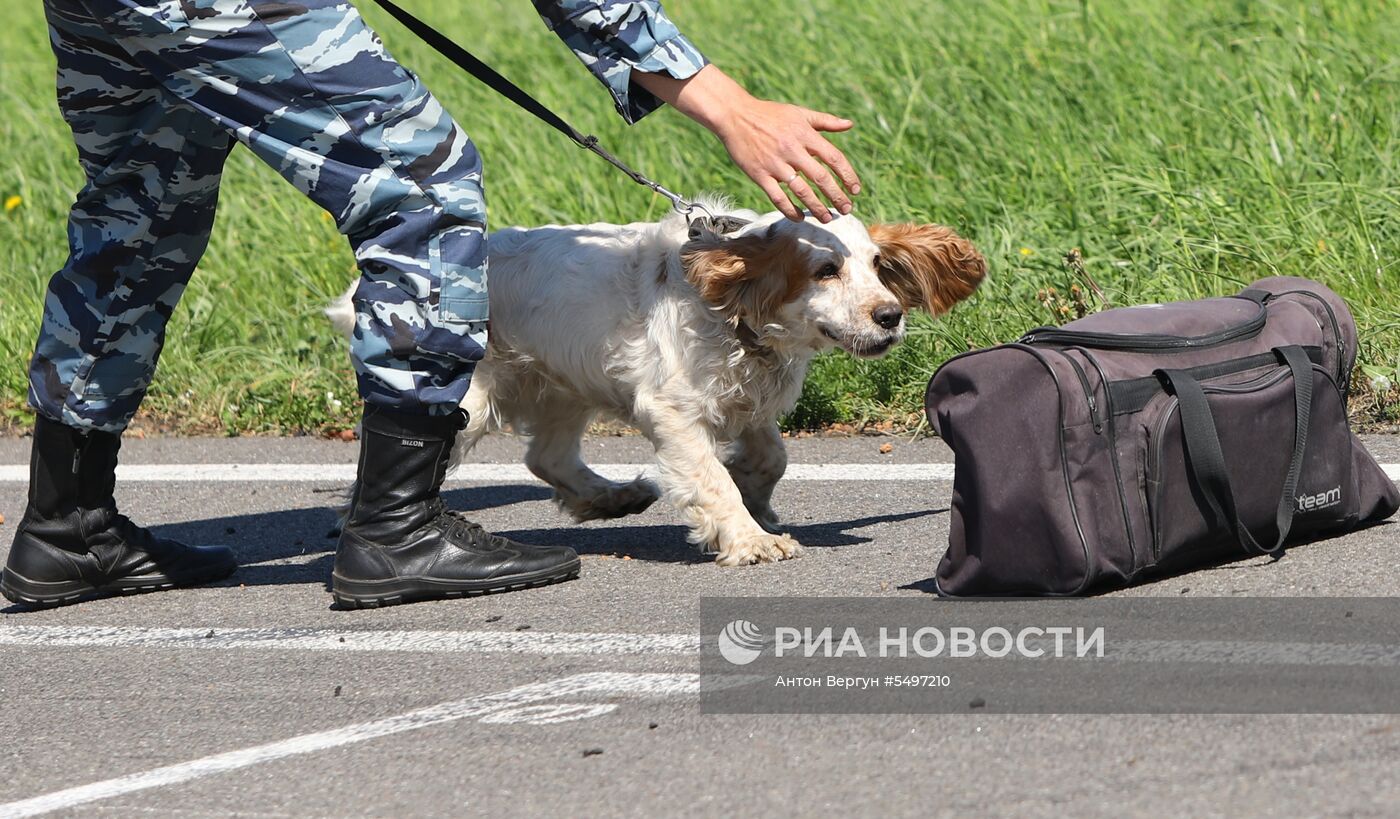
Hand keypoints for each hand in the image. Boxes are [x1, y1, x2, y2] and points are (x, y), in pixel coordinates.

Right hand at [635, 66, 860, 221]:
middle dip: (836, 196)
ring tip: (828, 218)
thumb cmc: (770, 114)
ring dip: (817, 207)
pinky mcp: (759, 175)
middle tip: (846, 210)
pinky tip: (800, 217)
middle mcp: (792, 149)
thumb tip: (850, 125)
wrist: (735, 115)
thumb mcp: (799, 113)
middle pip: (821, 178)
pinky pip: (778, 198)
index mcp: (805, 134)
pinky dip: (790, 210)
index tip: (855, 190)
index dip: (847, 175)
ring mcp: (775, 164)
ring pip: (801, 191)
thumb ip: (825, 121)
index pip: (833, 158)